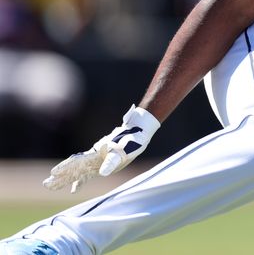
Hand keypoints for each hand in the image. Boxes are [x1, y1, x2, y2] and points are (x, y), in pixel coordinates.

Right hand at [43, 104, 160, 192]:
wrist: (136, 134)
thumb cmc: (130, 141)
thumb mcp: (122, 151)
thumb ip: (112, 161)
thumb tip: (102, 173)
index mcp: (96, 154)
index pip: (77, 161)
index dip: (66, 167)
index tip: (54, 172)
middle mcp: (92, 158)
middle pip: (73, 168)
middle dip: (60, 176)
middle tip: (46, 184)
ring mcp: (95, 161)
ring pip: (76, 172)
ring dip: (65, 179)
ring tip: (50, 186)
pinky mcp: (100, 165)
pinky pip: (86, 175)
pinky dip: (79, 182)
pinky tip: (74, 190)